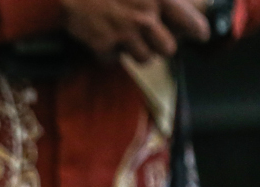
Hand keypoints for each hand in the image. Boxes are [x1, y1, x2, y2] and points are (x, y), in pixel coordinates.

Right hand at [62, 0, 209, 62]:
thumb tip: (173, 9)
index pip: (191, 22)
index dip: (198, 31)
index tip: (200, 36)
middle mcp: (145, 18)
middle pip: (168, 49)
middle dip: (161, 46)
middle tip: (152, 40)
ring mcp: (124, 34)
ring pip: (144, 59)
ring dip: (136, 52)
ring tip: (126, 39)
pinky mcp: (103, 45)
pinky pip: (113, 60)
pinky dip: (109, 54)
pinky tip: (104, 40)